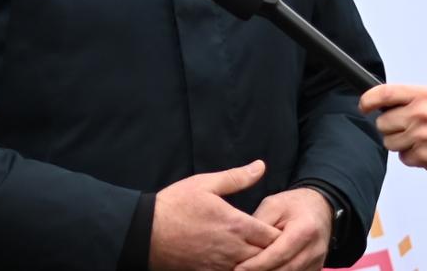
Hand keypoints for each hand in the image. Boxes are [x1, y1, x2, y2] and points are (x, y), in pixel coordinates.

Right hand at [150, 160, 281, 270]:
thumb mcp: (205, 184)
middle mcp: (233, 248)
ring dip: (257, 260)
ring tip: (257, 251)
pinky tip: (238, 260)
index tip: (279, 227)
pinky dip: (240, 268)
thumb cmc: (175, 205)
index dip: (280, 233)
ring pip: (252, 268)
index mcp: (236, 224)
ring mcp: (221, 264)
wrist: (146, 232)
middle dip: (272, 249)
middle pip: (267, 255)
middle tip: (273, 241)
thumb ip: (237, 177)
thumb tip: (260, 166)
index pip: (273, 236)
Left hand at [232, 188, 330, 270]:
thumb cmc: (293, 204)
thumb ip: (258, 224)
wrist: (320, 207)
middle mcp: (314, 249)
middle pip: (285, 270)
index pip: (279, 254)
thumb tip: (242, 245)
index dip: (257, 265)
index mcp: (305, 230)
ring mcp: (317, 261)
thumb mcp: (273, 205)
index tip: (238, 268)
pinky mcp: (316, 268)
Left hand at [361, 84, 426, 176]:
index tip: (364, 106)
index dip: (368, 100)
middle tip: (408, 127)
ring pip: (390, 143)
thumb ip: (409, 98)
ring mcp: (422, 136)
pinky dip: (413, 156)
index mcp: (422, 95)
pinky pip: (404, 158)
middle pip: (382, 123)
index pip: (384, 93)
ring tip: (421, 139)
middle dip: (390, 127)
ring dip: (400, 143)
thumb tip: (378, 104)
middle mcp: (421, 114)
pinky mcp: (425, 156)